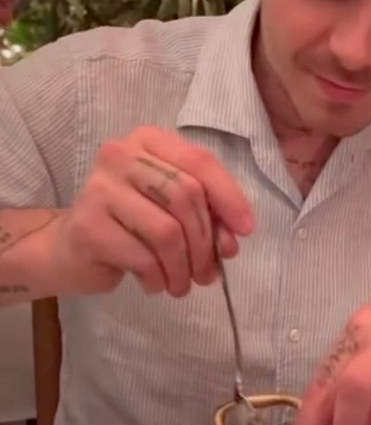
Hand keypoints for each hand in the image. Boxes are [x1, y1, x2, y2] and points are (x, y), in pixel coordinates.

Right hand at [47, 126, 253, 297]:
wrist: (70, 249)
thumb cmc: (130, 224)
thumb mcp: (172, 210)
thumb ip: (205, 216)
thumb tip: (231, 242)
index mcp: (148, 141)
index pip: (199, 161)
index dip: (229, 197)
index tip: (246, 230)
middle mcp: (120, 155)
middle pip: (186, 196)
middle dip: (205, 242)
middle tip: (208, 273)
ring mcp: (99, 188)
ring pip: (167, 231)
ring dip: (184, 267)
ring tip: (182, 284)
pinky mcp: (88, 226)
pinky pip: (143, 257)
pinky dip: (158, 278)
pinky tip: (155, 284)